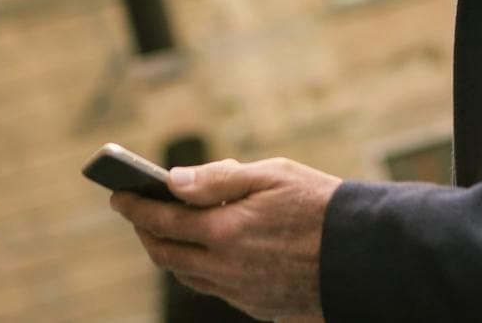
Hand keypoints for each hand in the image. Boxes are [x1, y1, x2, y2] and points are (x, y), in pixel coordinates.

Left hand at [110, 157, 340, 320]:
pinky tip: (205, 252)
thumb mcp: (272, 175)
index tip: (118, 195)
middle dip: (144, 232)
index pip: (161, 221)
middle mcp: (225, 268)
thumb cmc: (320, 204)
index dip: (134, 207)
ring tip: (166, 231)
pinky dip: (197, 269)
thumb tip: (172, 180)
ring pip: (186, 275)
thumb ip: (218, 178)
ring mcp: (239, 291)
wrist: (363, 256)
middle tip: (137, 212)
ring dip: (168, 252)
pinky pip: (212, 289)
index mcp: (224, 231)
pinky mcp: (255, 306)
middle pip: (165, 254)